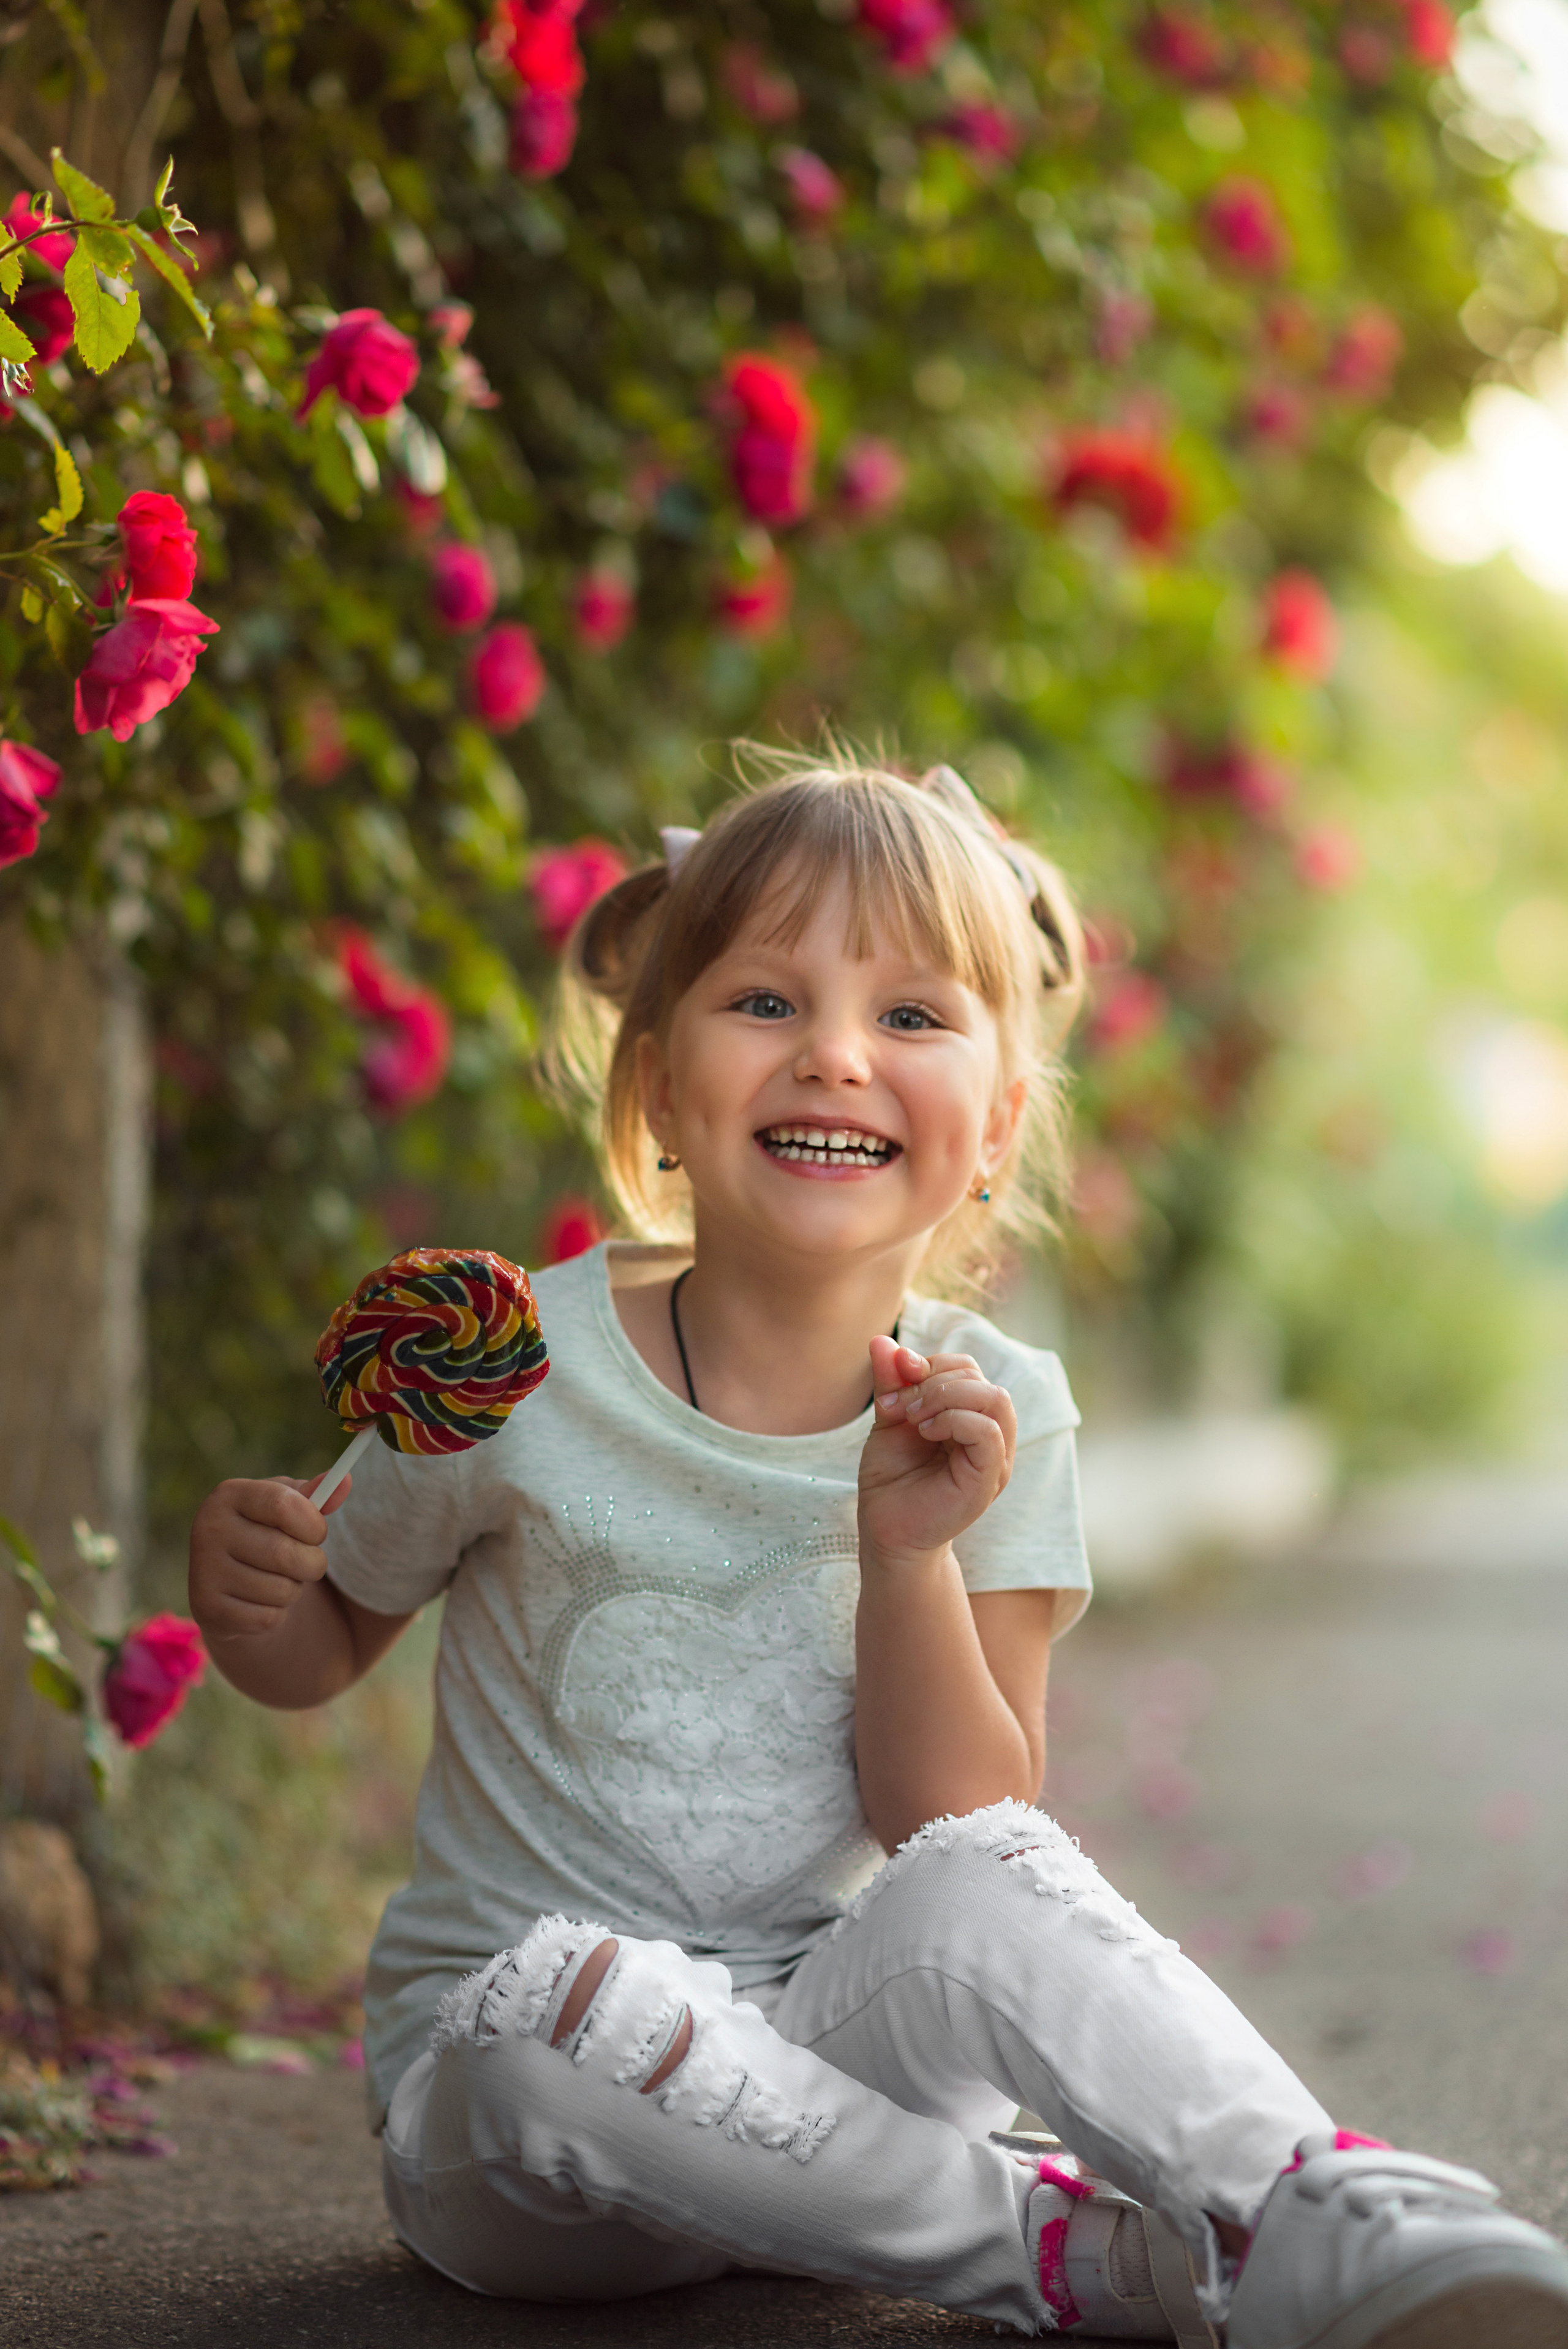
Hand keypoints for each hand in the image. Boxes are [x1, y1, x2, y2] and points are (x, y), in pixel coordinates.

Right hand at [188, 1471, 349, 1642]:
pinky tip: (261, 1600)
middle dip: (313, 1563)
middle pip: (284, 1553)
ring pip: (280, 1590)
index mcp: (228, 1495)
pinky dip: (277, 1613)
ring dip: (294, 1589)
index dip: (313, 1524)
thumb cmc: (267, 1531)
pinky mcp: (208, 1609)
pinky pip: (267, 1618)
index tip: (318, 1532)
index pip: (282, 1505)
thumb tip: (345, 1481)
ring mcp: (204, 1571)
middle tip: (310, 1562)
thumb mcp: (288, 1506)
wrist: (228, 1579)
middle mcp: (208, 1529)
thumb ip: (317, 1495)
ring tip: (280, 1578)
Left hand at [857, 1336, 1016, 1569]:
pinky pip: (988, 1431)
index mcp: (969, 1416)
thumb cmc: (891, 1478)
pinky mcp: (989, 1478)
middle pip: (979, 1377)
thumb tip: (881, 1339)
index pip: (966, 1367)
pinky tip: (926, 1432)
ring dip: (946, 1397)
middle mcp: (990, 1434)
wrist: (886, 1531)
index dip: (929, 1364)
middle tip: (901, 1407)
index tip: (895, 1382)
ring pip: (994, 1398)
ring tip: (915, 1418)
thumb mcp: (888, 1418)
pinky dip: (954, 1419)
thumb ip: (891, 1381)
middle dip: (933, 1381)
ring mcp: (995, 1457)